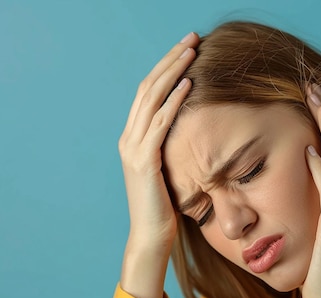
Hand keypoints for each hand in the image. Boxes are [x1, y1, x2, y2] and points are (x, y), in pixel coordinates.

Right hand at [117, 32, 197, 297]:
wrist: (151, 236)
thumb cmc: (165, 206)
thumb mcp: (168, 170)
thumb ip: (171, 148)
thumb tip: (191, 131)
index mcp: (134, 138)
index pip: (148, 93)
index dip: (166, 68)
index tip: (186, 49)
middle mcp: (129, 138)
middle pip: (148, 87)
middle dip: (169, 60)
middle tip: (190, 38)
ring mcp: (133, 148)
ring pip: (151, 99)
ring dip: (172, 72)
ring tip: (191, 50)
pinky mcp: (143, 161)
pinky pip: (158, 124)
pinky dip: (173, 102)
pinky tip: (187, 85)